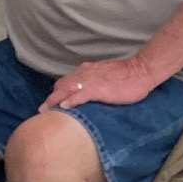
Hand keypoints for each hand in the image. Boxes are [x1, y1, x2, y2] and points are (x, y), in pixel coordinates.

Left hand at [40, 56, 164, 110]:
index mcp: (87, 71)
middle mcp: (85, 74)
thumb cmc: (127, 76)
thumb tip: (87, 95)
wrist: (141, 71)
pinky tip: (63, 108)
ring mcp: (91, 80)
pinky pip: (80, 95)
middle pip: (62, 85)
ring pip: (67, 89)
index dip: (57, 92)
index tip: (50, 103)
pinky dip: (71, 101)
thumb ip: (94, 83)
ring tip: (45, 110)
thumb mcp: (106, 77)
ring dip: (55, 100)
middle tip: (41, 110)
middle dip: (51, 98)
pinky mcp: (98, 89)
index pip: (66, 81)